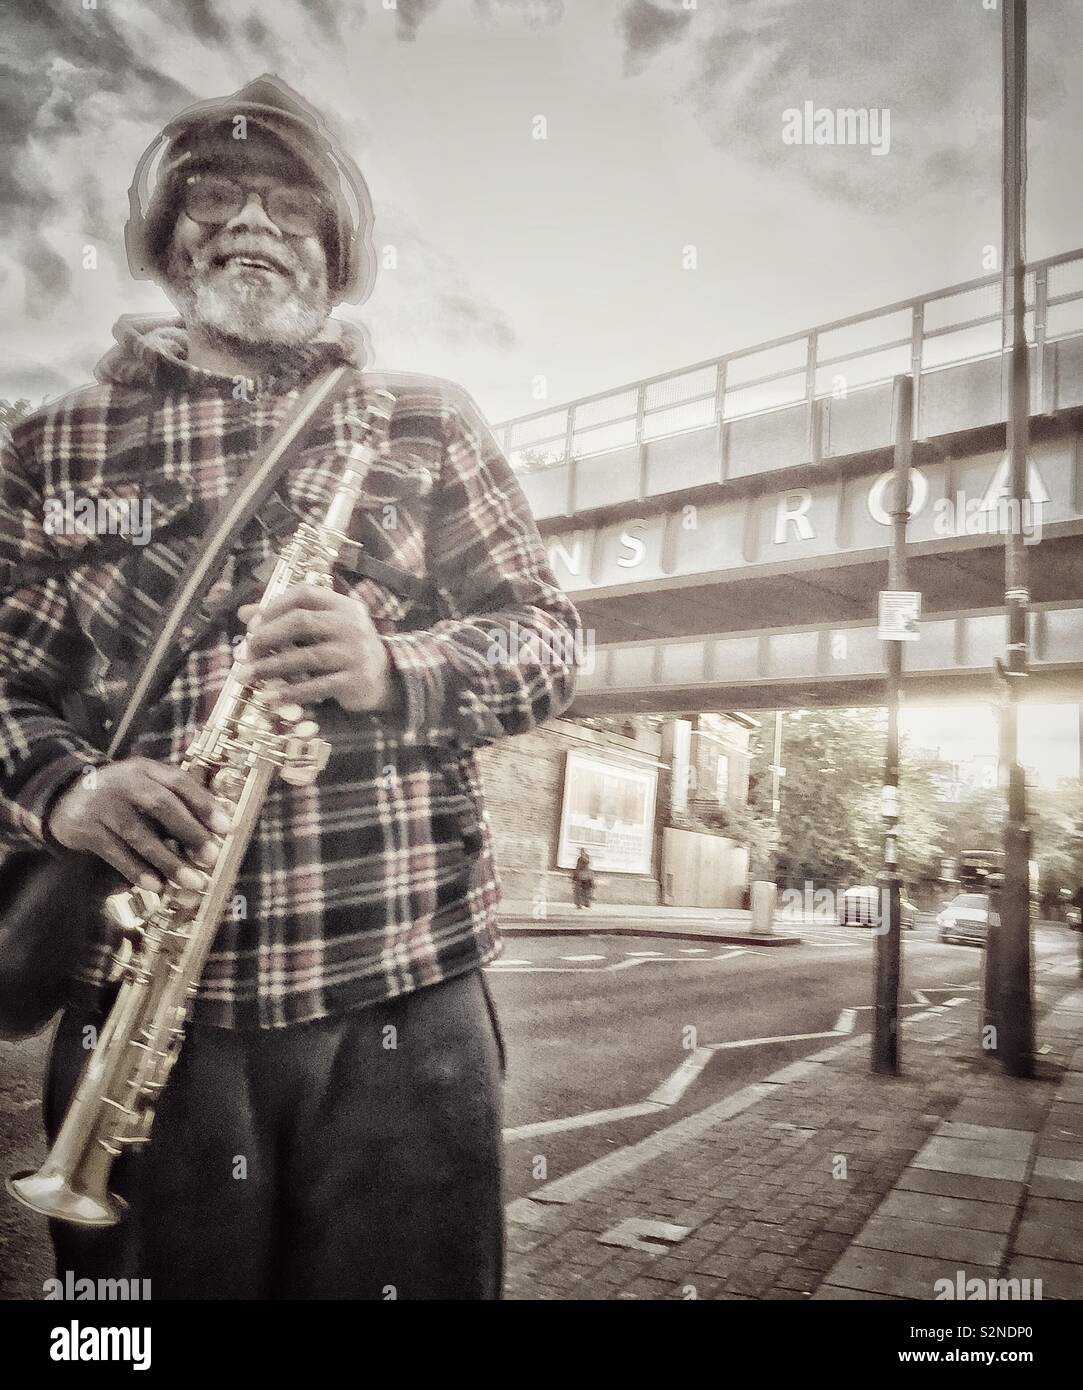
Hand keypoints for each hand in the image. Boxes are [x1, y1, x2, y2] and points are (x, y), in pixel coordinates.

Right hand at [48, 758, 231, 893]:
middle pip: (162, 805)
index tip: (226, 828)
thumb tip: (220, 824)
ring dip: (168, 860)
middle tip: (212, 857)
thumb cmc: (122, 795)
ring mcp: (104, 806)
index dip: (204, 804)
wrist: (65, 795)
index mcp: (147, 770)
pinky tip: (156, 885)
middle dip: (190, 833)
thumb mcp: (146, 784)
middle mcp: (126, 783)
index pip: (180, 783)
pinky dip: (137, 870)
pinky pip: (116, 853)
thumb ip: (177, 799)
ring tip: (192, 881)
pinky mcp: (87, 829)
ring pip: (139, 834)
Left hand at [236, 584, 399, 712]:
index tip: (252, 624)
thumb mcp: (323, 627)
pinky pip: (316, 687)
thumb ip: (287, 617)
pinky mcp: (354, 681)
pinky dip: (289, 693)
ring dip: (270, 667)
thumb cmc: (346, 648)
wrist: (385, 678)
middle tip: (245, 651)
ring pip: (306, 656)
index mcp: (342, 605)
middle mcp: (351, 625)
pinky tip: (269, 697)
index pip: (304, 594)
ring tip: (246, 676)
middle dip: (267, 636)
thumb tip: (244, 614)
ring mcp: (354, 653)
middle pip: (302, 621)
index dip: (274, 605)